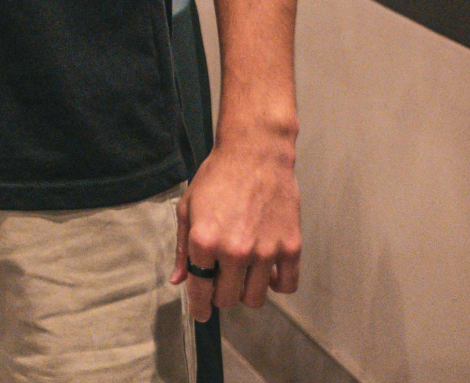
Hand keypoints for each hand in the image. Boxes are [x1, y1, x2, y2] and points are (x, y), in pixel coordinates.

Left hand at [174, 135, 301, 320]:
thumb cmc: (218, 178)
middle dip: (221, 295)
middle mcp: (234, 251)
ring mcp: (265, 251)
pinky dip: (276, 284)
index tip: (201, 314)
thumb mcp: (188, 208)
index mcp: (204, 241)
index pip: (200, 290)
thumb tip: (179, 280)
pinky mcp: (291, 247)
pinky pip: (286, 286)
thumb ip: (182, 248)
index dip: (199, 307)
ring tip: (243, 274)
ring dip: (247, 292)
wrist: (255, 155)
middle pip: (228, 299)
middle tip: (221, 281)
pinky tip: (268, 270)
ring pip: (256, 299)